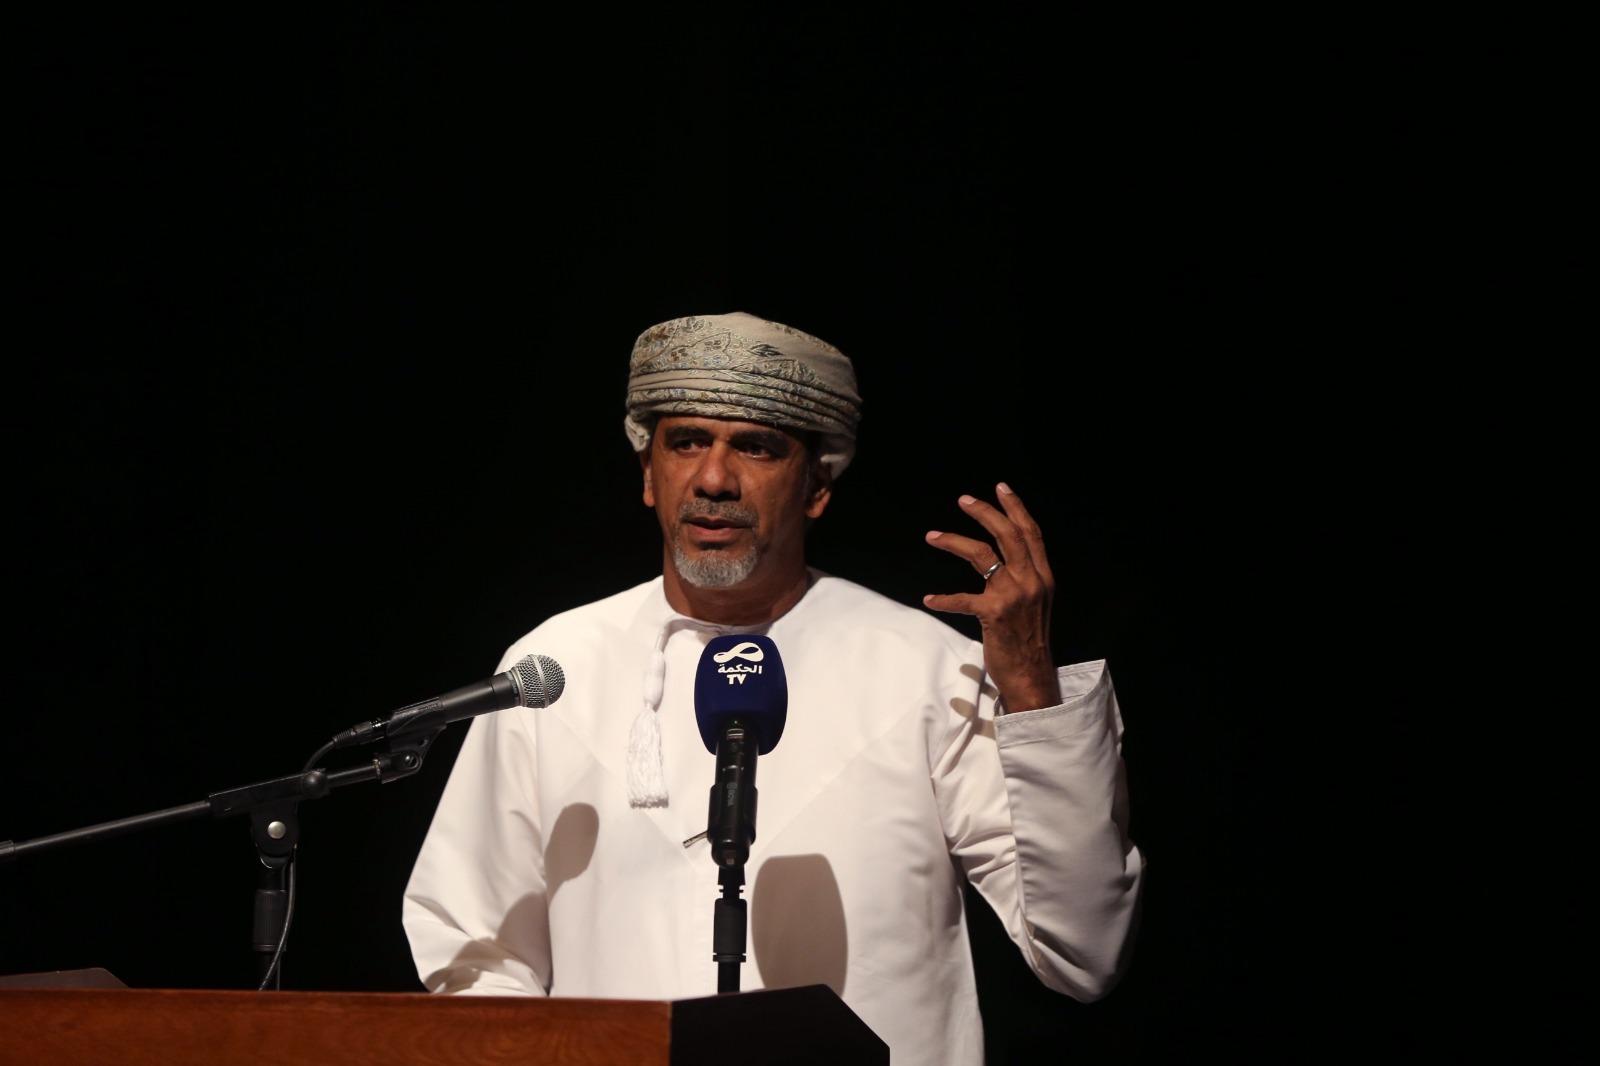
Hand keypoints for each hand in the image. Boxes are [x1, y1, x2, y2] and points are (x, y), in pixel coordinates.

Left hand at [923, 482, 1059, 713]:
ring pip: (981, 554)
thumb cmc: (1028, 640)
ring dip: (953, 541)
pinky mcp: (994, 614)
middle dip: (985, 512)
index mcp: (1043, 576)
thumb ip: (1024, 578)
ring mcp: (1013, 596)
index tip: (1000, 487)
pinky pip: (962, 599)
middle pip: (1007, 534)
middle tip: (963, 500)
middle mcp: (1031, 581)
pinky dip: (942, 598)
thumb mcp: (1035, 603)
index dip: (1016, 507)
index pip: (1031, 533)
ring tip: (932, 536)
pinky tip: (929, 599)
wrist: (1031, 675)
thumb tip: (1004, 557)